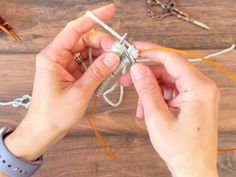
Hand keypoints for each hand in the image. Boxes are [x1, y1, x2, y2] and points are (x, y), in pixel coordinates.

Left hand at [4, 4, 118, 161]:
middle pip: (84, 40)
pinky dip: (100, 66)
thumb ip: (97, 73)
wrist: (44, 130)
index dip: (93, 18)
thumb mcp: (79, 93)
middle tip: (119, 52)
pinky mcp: (71, 73)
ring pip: (88, 51)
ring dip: (103, 56)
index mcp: (53, 57)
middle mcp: (58, 57)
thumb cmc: (54, 114)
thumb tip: (114, 57)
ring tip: (117, 64)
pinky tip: (109, 71)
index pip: (74, 29)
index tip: (110, 11)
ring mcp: (65, 65)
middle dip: (103, 44)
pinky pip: (88, 63)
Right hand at [120, 42, 219, 176]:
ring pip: (168, 82)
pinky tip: (147, 109)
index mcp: (199, 88)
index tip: (134, 48)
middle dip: (146, 75)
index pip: (172, 59)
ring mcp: (198, 95)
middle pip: (168, 70)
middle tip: (127, 79)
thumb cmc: (182, 149)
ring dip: (150, 91)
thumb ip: (147, 89)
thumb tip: (138, 68)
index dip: (150, 51)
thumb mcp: (158, 117)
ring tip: (139, 107)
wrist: (194, 169)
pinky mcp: (193, 101)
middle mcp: (202, 88)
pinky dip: (157, 98)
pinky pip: (171, 92)